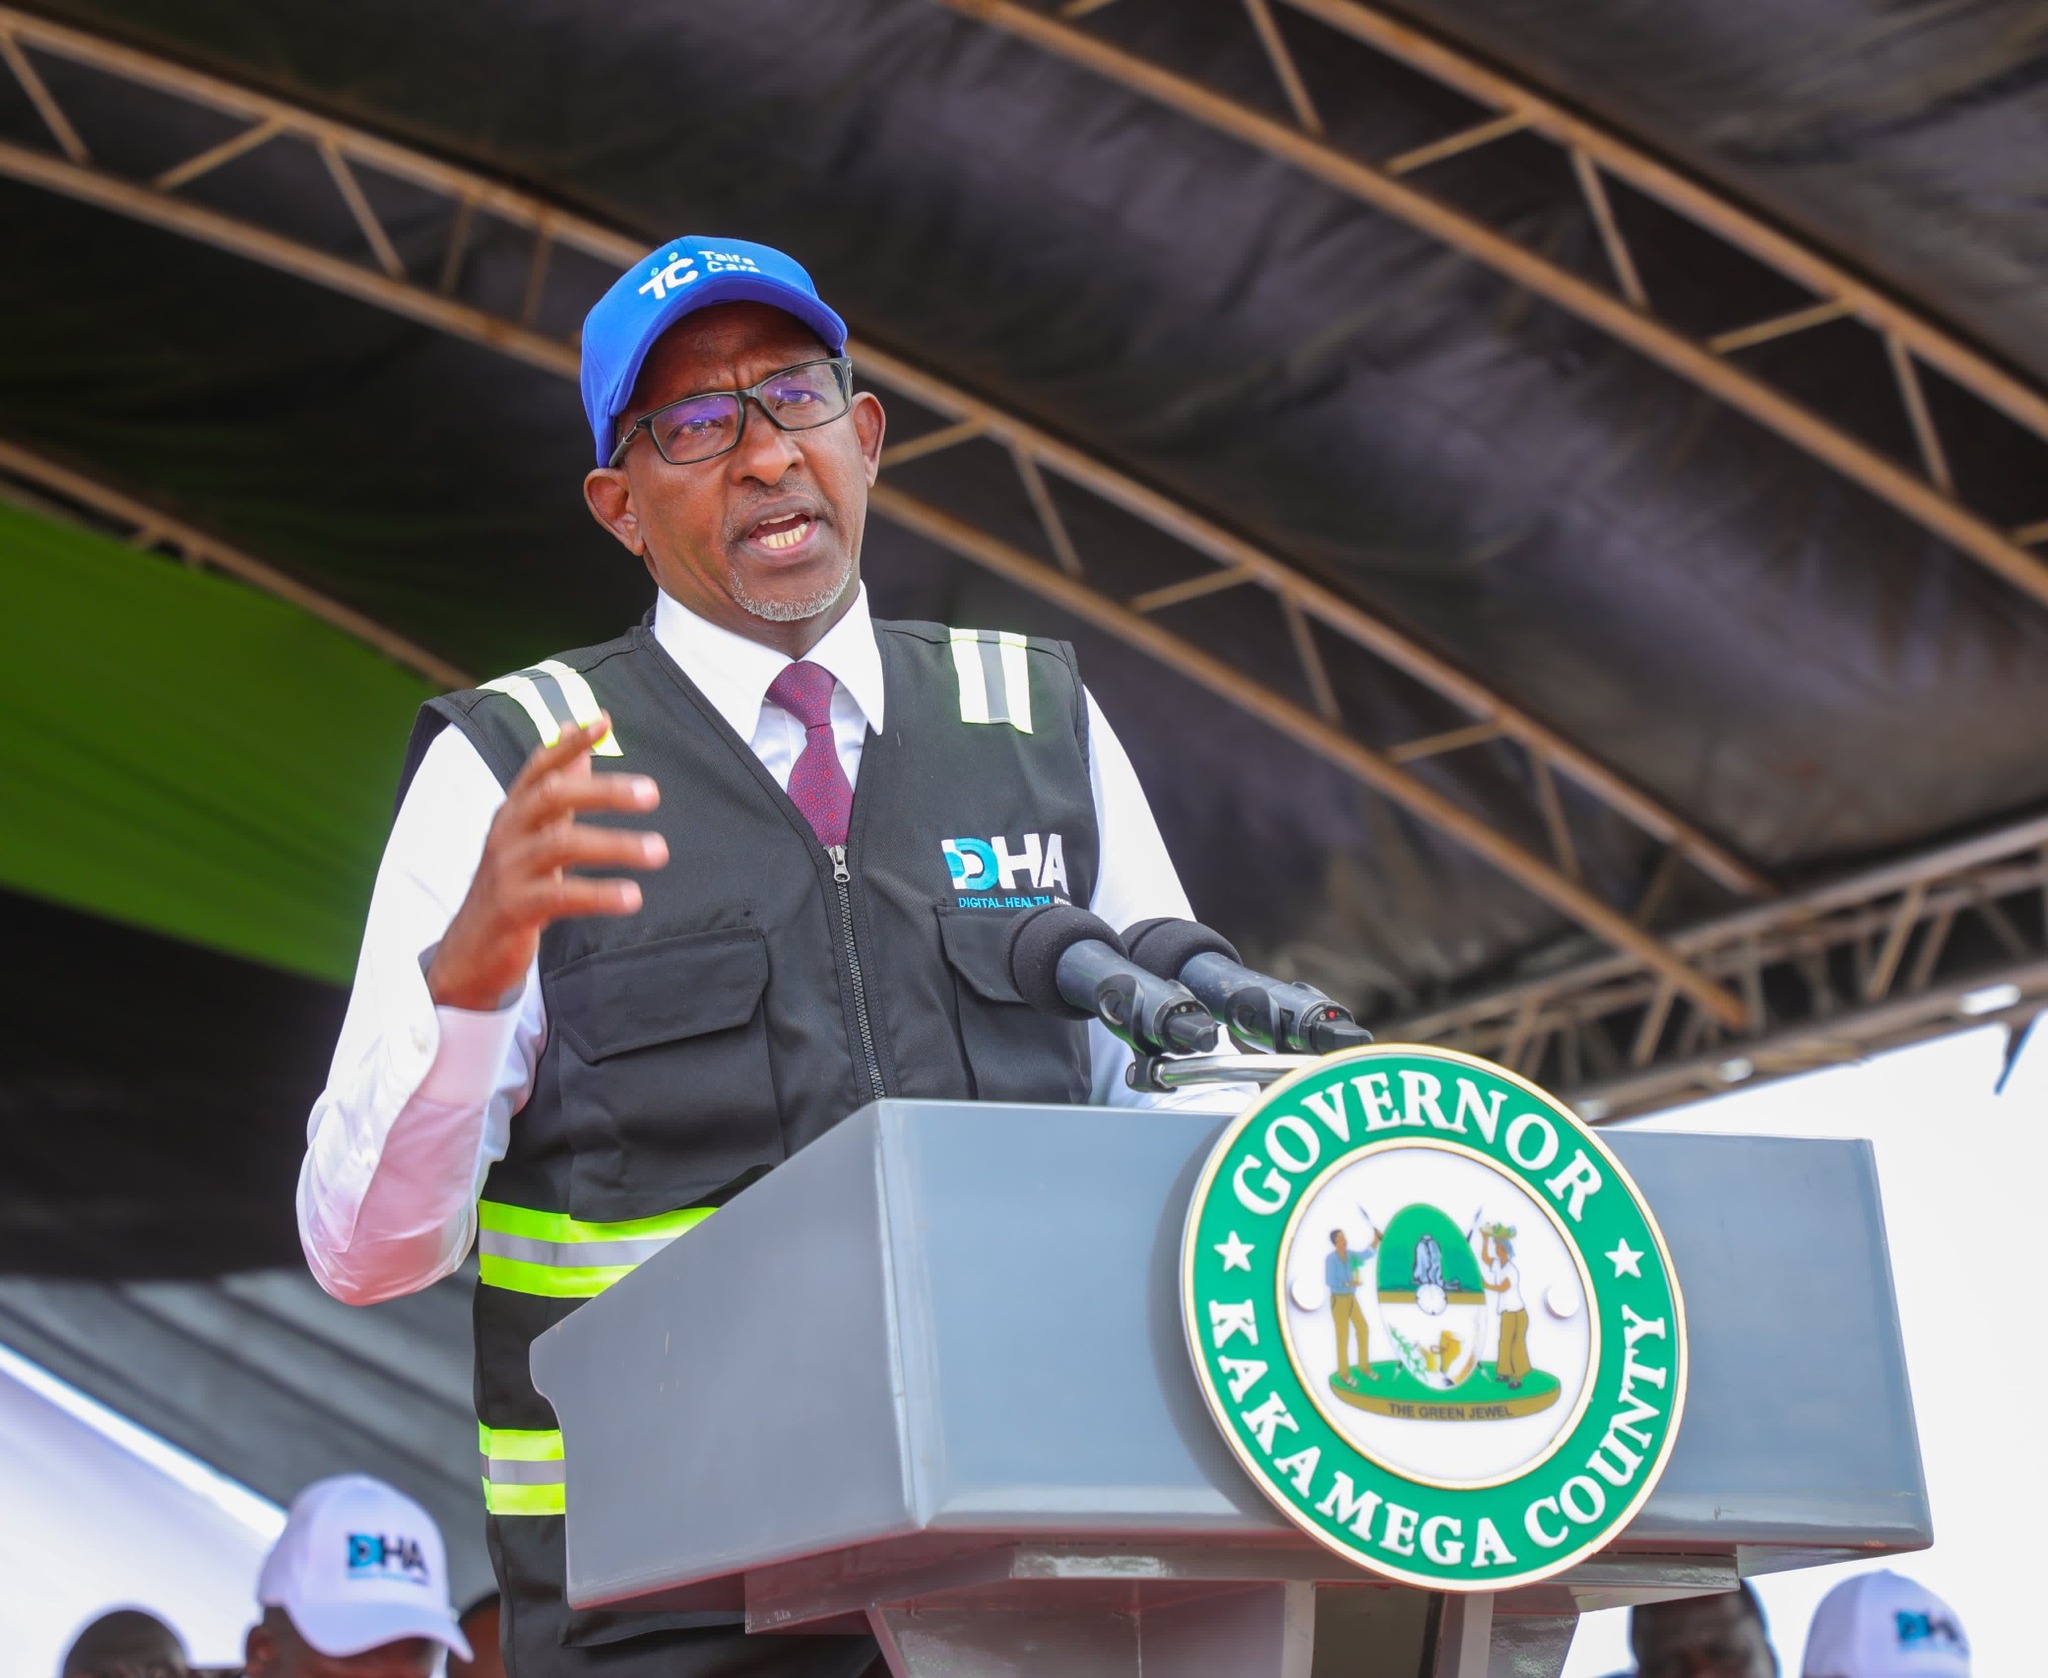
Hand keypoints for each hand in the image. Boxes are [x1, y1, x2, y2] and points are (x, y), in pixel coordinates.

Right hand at [426, 716, 665, 1010]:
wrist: (468, 952)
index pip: (540, 767)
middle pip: (551, 797)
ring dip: (614, 845)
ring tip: (658, 851)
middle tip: (652, 794)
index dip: (569, 744)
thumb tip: (580, 741)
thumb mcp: (531, 834)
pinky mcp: (513, 909)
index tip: (602, 721)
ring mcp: (507, 870)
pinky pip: (559, 896)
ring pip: (559, 845)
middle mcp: (507, 833)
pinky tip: (632, 897)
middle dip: (603, 790)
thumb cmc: (510, 885)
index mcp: (513, 812)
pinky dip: (598, 894)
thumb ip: (559, 791)